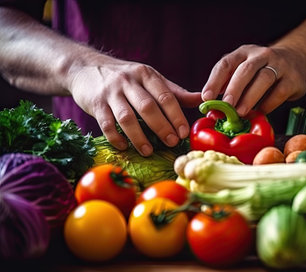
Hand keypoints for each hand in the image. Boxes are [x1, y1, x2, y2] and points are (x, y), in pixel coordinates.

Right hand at [69, 55, 201, 155]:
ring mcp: (111, 92)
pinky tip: (124, 147)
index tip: (184, 132)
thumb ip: (174, 92)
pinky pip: (106, 124)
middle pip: (148, 107)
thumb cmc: (126, 78)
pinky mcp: (95, 104)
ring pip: (127, 117)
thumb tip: (202, 100)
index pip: (165, 96)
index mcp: (146, 75)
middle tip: (172, 143)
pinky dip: (115, 137)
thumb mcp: (150, 79)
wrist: (85, 68)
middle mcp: (129, 81)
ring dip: (139, 137)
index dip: (176, 116)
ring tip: (149, 151)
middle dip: (162, 127)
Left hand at [201, 44, 305, 115]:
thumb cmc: (261, 71)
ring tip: (240, 112)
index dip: (214, 81)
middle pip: (246, 69)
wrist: (297, 59)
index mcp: (243, 53)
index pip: (226, 64)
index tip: (206, 97)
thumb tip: (207, 103)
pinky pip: (280, 91)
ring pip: (264, 78)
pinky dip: (269, 103)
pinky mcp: (293, 78)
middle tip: (226, 105)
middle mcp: (261, 55)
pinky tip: (260, 112)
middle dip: (234, 88)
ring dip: (250, 97)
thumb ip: (226, 85)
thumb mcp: (243, 72)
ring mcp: (280, 65)